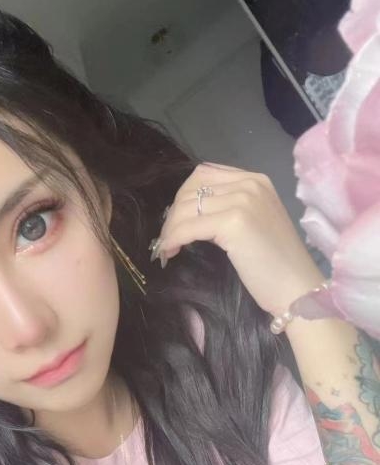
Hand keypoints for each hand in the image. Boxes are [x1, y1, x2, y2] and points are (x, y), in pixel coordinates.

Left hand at [153, 162, 325, 314]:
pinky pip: (189, 227)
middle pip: (192, 189)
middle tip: (166, 240)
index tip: (176, 223)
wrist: (298, 289)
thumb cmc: (275, 265)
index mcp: (256, 180)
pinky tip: (170, 252)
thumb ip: (228, 209)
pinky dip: (173, 239)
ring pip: (186, 208)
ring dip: (169, 229)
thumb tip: (189, 214)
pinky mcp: (235, 222)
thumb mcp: (253, 224)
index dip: (183, 198)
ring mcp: (244, 200)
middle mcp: (250, 184)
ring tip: (167, 249)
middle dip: (172, 215)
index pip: (204, 175)